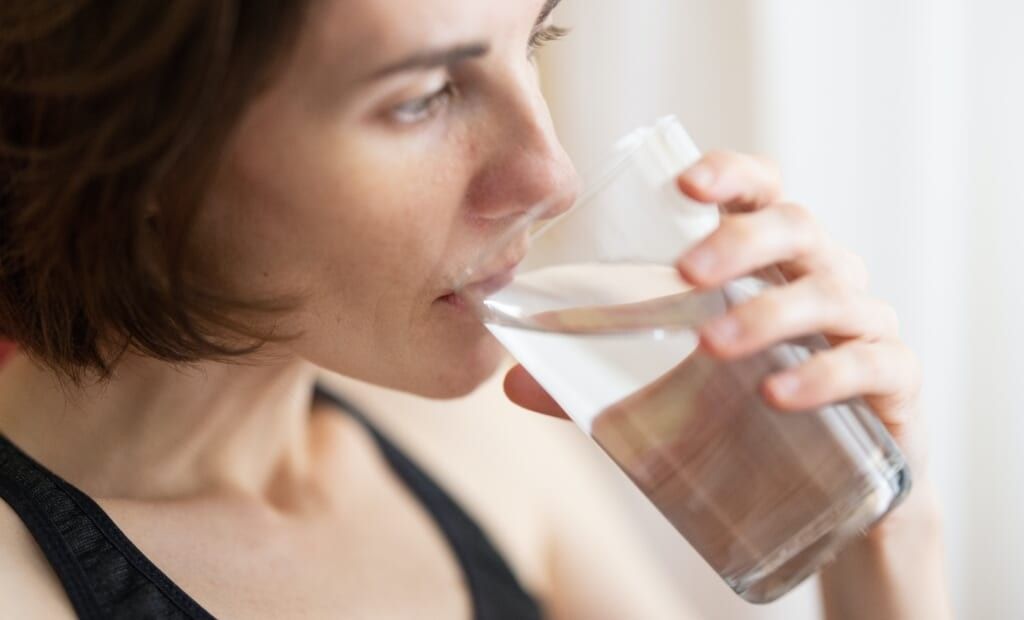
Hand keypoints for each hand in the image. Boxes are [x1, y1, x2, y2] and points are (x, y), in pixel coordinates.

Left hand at [504, 150, 932, 531]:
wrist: (829, 497)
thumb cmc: (744, 419)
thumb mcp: (669, 394)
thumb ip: (597, 383)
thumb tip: (511, 381)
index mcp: (768, 263)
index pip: (760, 193)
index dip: (731, 174)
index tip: (685, 184)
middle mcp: (821, 277)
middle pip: (797, 227)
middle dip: (741, 241)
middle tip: (686, 274)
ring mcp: (864, 326)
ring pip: (831, 291)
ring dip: (770, 312)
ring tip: (714, 346)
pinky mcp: (893, 384)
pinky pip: (873, 364)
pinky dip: (827, 374)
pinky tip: (780, 396)